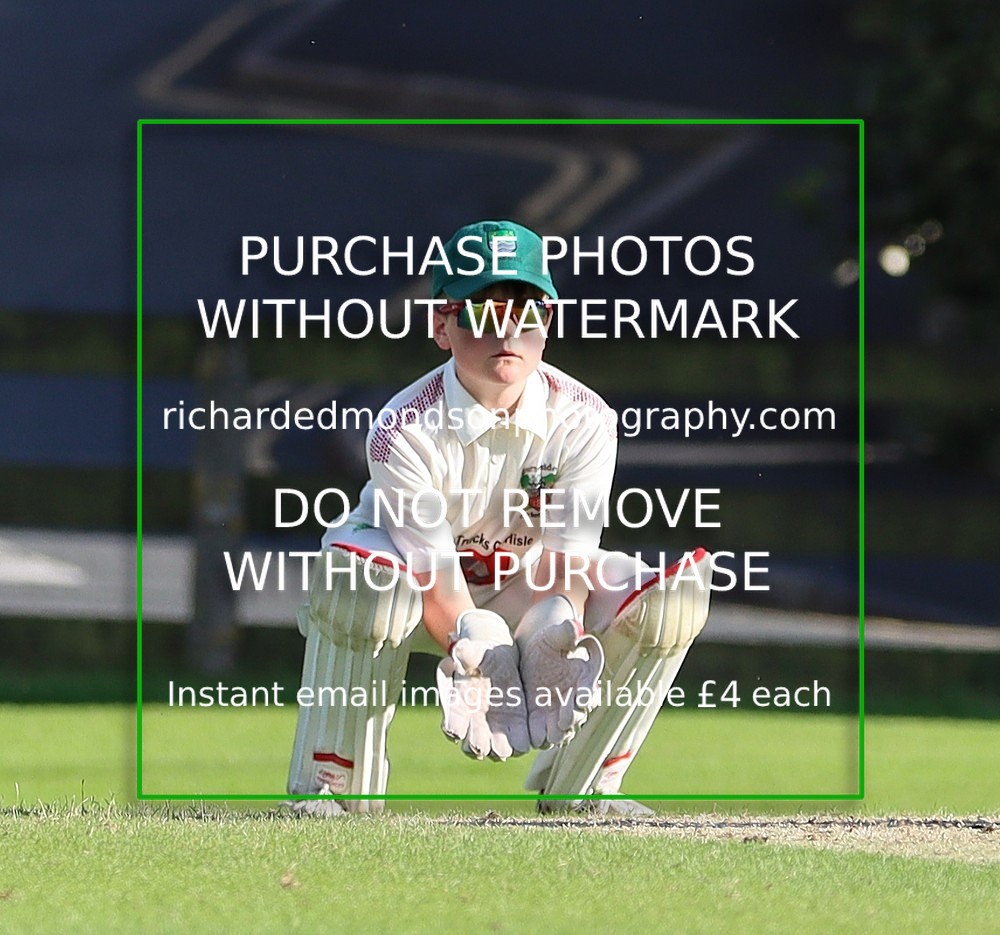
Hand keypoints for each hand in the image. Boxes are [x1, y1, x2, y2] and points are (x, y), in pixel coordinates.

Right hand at [436, 610, 529, 760]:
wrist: (500, 660)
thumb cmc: (481, 656)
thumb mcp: (474, 653)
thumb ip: (466, 654)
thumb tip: (460, 647)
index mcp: (458, 710)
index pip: (452, 727)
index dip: (454, 729)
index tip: (456, 728)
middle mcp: (475, 726)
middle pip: (474, 748)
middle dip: (478, 746)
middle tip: (483, 743)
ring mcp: (496, 731)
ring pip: (497, 752)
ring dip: (502, 749)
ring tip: (509, 744)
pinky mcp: (517, 730)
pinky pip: (519, 744)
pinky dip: (522, 744)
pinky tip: (527, 739)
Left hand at [515, 598, 604, 747]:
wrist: (531, 655)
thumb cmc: (548, 642)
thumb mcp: (553, 635)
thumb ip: (565, 633)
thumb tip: (575, 626)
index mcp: (584, 677)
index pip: (588, 689)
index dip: (585, 695)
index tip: (580, 699)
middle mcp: (576, 699)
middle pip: (578, 714)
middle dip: (571, 718)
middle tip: (564, 720)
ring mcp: (560, 712)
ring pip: (563, 729)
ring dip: (558, 733)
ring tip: (550, 734)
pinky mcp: (542, 721)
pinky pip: (544, 734)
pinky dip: (540, 737)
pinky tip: (532, 738)